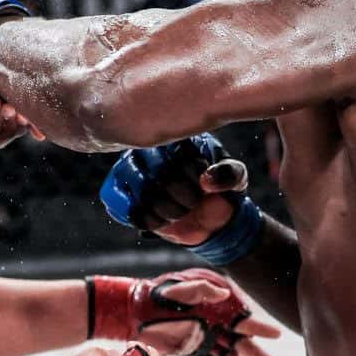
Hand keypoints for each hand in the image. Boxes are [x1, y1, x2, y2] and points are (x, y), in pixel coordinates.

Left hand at [90, 269, 281, 355]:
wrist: (137, 309)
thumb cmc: (159, 294)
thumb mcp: (179, 289)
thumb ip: (200, 289)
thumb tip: (223, 293)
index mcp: (217, 307)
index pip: (243, 319)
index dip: (260, 328)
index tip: (276, 334)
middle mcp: (214, 322)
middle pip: (240, 340)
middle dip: (255, 352)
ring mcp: (204, 336)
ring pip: (228, 351)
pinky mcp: (193, 347)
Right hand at [100, 134, 249, 246]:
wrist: (207, 215)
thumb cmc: (219, 187)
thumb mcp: (236, 178)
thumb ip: (230, 173)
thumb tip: (207, 180)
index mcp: (176, 135)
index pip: (179, 156)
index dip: (194, 178)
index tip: (205, 187)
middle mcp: (148, 147)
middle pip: (160, 176)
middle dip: (184, 197)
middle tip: (194, 202)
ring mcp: (130, 168)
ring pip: (144, 194)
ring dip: (168, 211)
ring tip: (180, 211)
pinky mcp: (119, 190)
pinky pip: (123, 206)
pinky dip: (148, 219)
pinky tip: (161, 220)